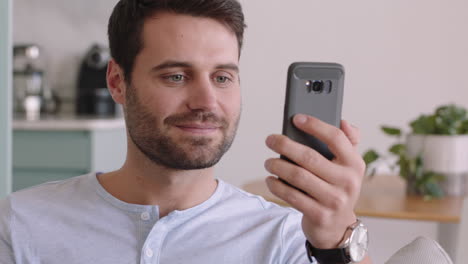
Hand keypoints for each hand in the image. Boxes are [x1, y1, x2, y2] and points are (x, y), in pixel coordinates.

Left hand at [264, 114, 365, 248]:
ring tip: (268, 161)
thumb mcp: (348, 166)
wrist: (338, 226)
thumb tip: (344, 122)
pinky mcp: (320, 215)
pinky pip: (292, 196)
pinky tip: (270, 180)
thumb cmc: (337, 188)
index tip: (295, 118)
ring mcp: (334, 200)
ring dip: (278, 166)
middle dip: (285, 145)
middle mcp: (348, 181)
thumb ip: (348, 142)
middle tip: (270, 140)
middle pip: (310, 157)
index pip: (336, 137)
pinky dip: (277, 186)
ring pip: (298, 176)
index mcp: (355, 163)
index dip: (314, 125)